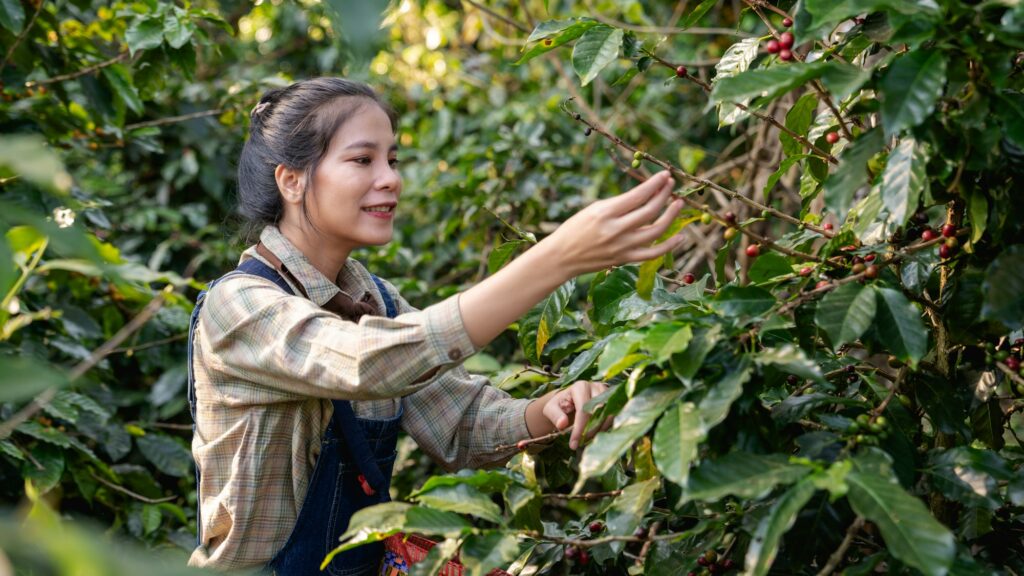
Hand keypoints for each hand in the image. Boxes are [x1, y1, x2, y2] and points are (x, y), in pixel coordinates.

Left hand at [537, 380, 607, 449]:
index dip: (580, 428)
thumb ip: (554, 415)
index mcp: (580, 387)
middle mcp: (596, 387)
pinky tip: (594, 435)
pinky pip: (613, 418)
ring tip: (586, 440)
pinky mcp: (613, 402)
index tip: (573, 444)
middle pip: (598, 412)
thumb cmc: (560, 405)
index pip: (584, 410)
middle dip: (590, 431)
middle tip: (581, 443)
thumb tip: (562, 424)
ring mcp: (607, 394)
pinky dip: (604, 429)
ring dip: (599, 431)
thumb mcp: (551, 409)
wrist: (570, 401)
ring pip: (608, 416)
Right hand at [541, 171, 683, 276]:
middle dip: (665, 195)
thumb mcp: (594, 210)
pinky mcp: (625, 259)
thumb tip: (646, 195)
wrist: (561, 257)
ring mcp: (622, 246)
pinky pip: (653, 253)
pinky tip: (681, 236)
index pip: (638, 195)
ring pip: (656, 230)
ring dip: (671, 215)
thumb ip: (619, 205)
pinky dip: (669, 246)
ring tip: (678, 203)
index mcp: (605, 213)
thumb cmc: (575, 229)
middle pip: (650, 210)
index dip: (655, 184)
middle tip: (672, 185)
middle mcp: (615, 229)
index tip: (665, 175)